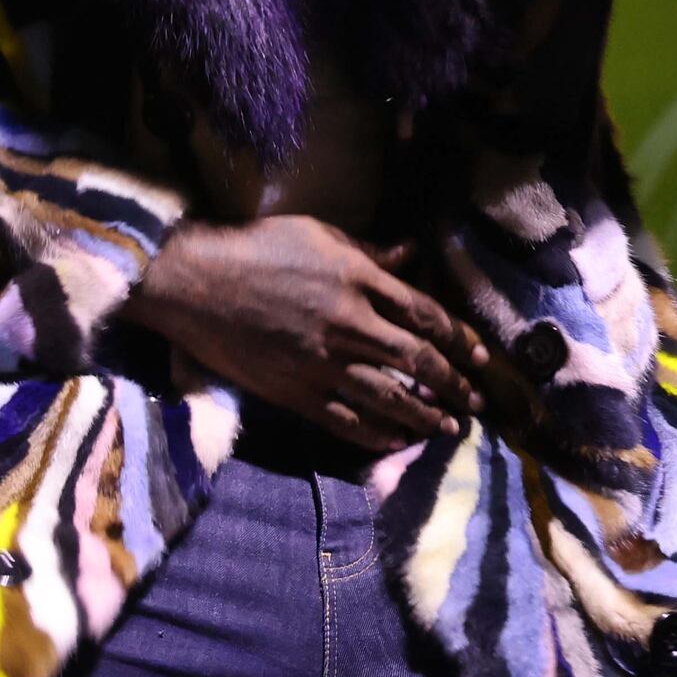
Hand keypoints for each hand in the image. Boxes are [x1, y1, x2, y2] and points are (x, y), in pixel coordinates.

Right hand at [126, 217, 474, 449]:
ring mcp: (322, 362)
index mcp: (358, 280)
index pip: (426, 315)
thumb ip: (367, 251)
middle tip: (477, 402)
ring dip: (425, 416)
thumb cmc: (255, 249)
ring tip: (449, 429)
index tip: (482, 356)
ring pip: (389, 397)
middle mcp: (349, 324)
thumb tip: (410, 255)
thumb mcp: (317, 234)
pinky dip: (375, 434)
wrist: (195, 284)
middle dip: (454, 383)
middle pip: (417, 360)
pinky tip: (396, 442)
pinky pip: (344, 420)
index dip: (460, 339)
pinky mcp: (296, 391)